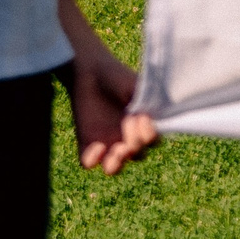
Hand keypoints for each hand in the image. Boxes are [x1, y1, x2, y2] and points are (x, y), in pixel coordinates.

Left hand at [67, 47, 157, 175]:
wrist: (90, 72)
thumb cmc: (117, 76)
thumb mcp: (135, 86)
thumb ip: (145, 101)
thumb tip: (152, 116)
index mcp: (143, 125)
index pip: (153, 140)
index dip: (150, 135)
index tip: (141, 117)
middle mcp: (127, 137)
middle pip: (137, 155)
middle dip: (134, 148)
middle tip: (127, 134)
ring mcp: (107, 142)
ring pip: (114, 166)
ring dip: (116, 164)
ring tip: (114, 155)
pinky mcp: (86, 142)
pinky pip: (88, 162)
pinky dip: (91, 160)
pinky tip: (95, 147)